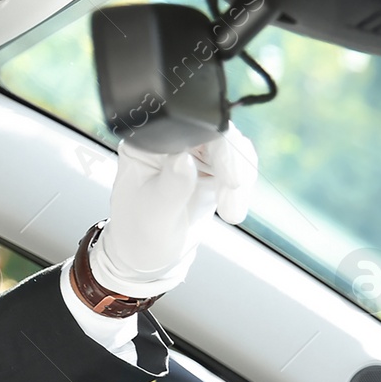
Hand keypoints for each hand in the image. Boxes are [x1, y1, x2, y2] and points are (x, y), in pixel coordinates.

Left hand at [89, 125, 257, 298]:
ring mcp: (192, 152)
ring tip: (231, 212)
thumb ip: (170, 186)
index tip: (230, 177)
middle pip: (217, 131)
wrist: (146, 256)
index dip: (217, 143)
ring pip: (233, 147)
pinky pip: (238, 164)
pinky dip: (242, 186)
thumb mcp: (153, 215)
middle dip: (233, 163)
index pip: (188, 125)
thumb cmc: (138, 234)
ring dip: (241, 178)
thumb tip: (185, 158)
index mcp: (147, 142)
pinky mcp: (210, 167)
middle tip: (234, 193)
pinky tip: (233, 208)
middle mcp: (171, 140)